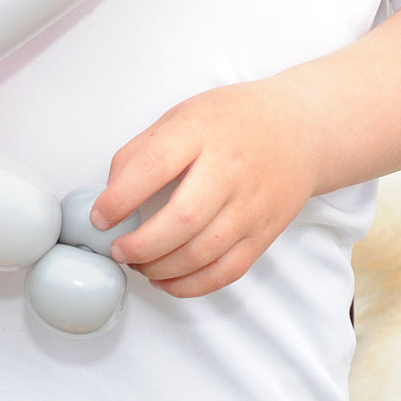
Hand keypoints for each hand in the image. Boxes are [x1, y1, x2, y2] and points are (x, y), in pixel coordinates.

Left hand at [85, 79, 325, 298]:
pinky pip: (227, 271)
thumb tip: (110, 195)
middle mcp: (230, 170)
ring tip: (139, 264)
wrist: (300, 131)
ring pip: (204, 253)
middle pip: (183, 220)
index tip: (100, 218)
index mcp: (201, 132)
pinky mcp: (265, 232)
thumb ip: (142, 151)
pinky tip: (167, 280)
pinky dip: (192, 285)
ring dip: (162, 269)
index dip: (119, 198)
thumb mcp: (181, 116)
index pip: (154, 165)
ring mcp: (251, 205)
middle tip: (118, 251)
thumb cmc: (232, 121)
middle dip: (141, 245)